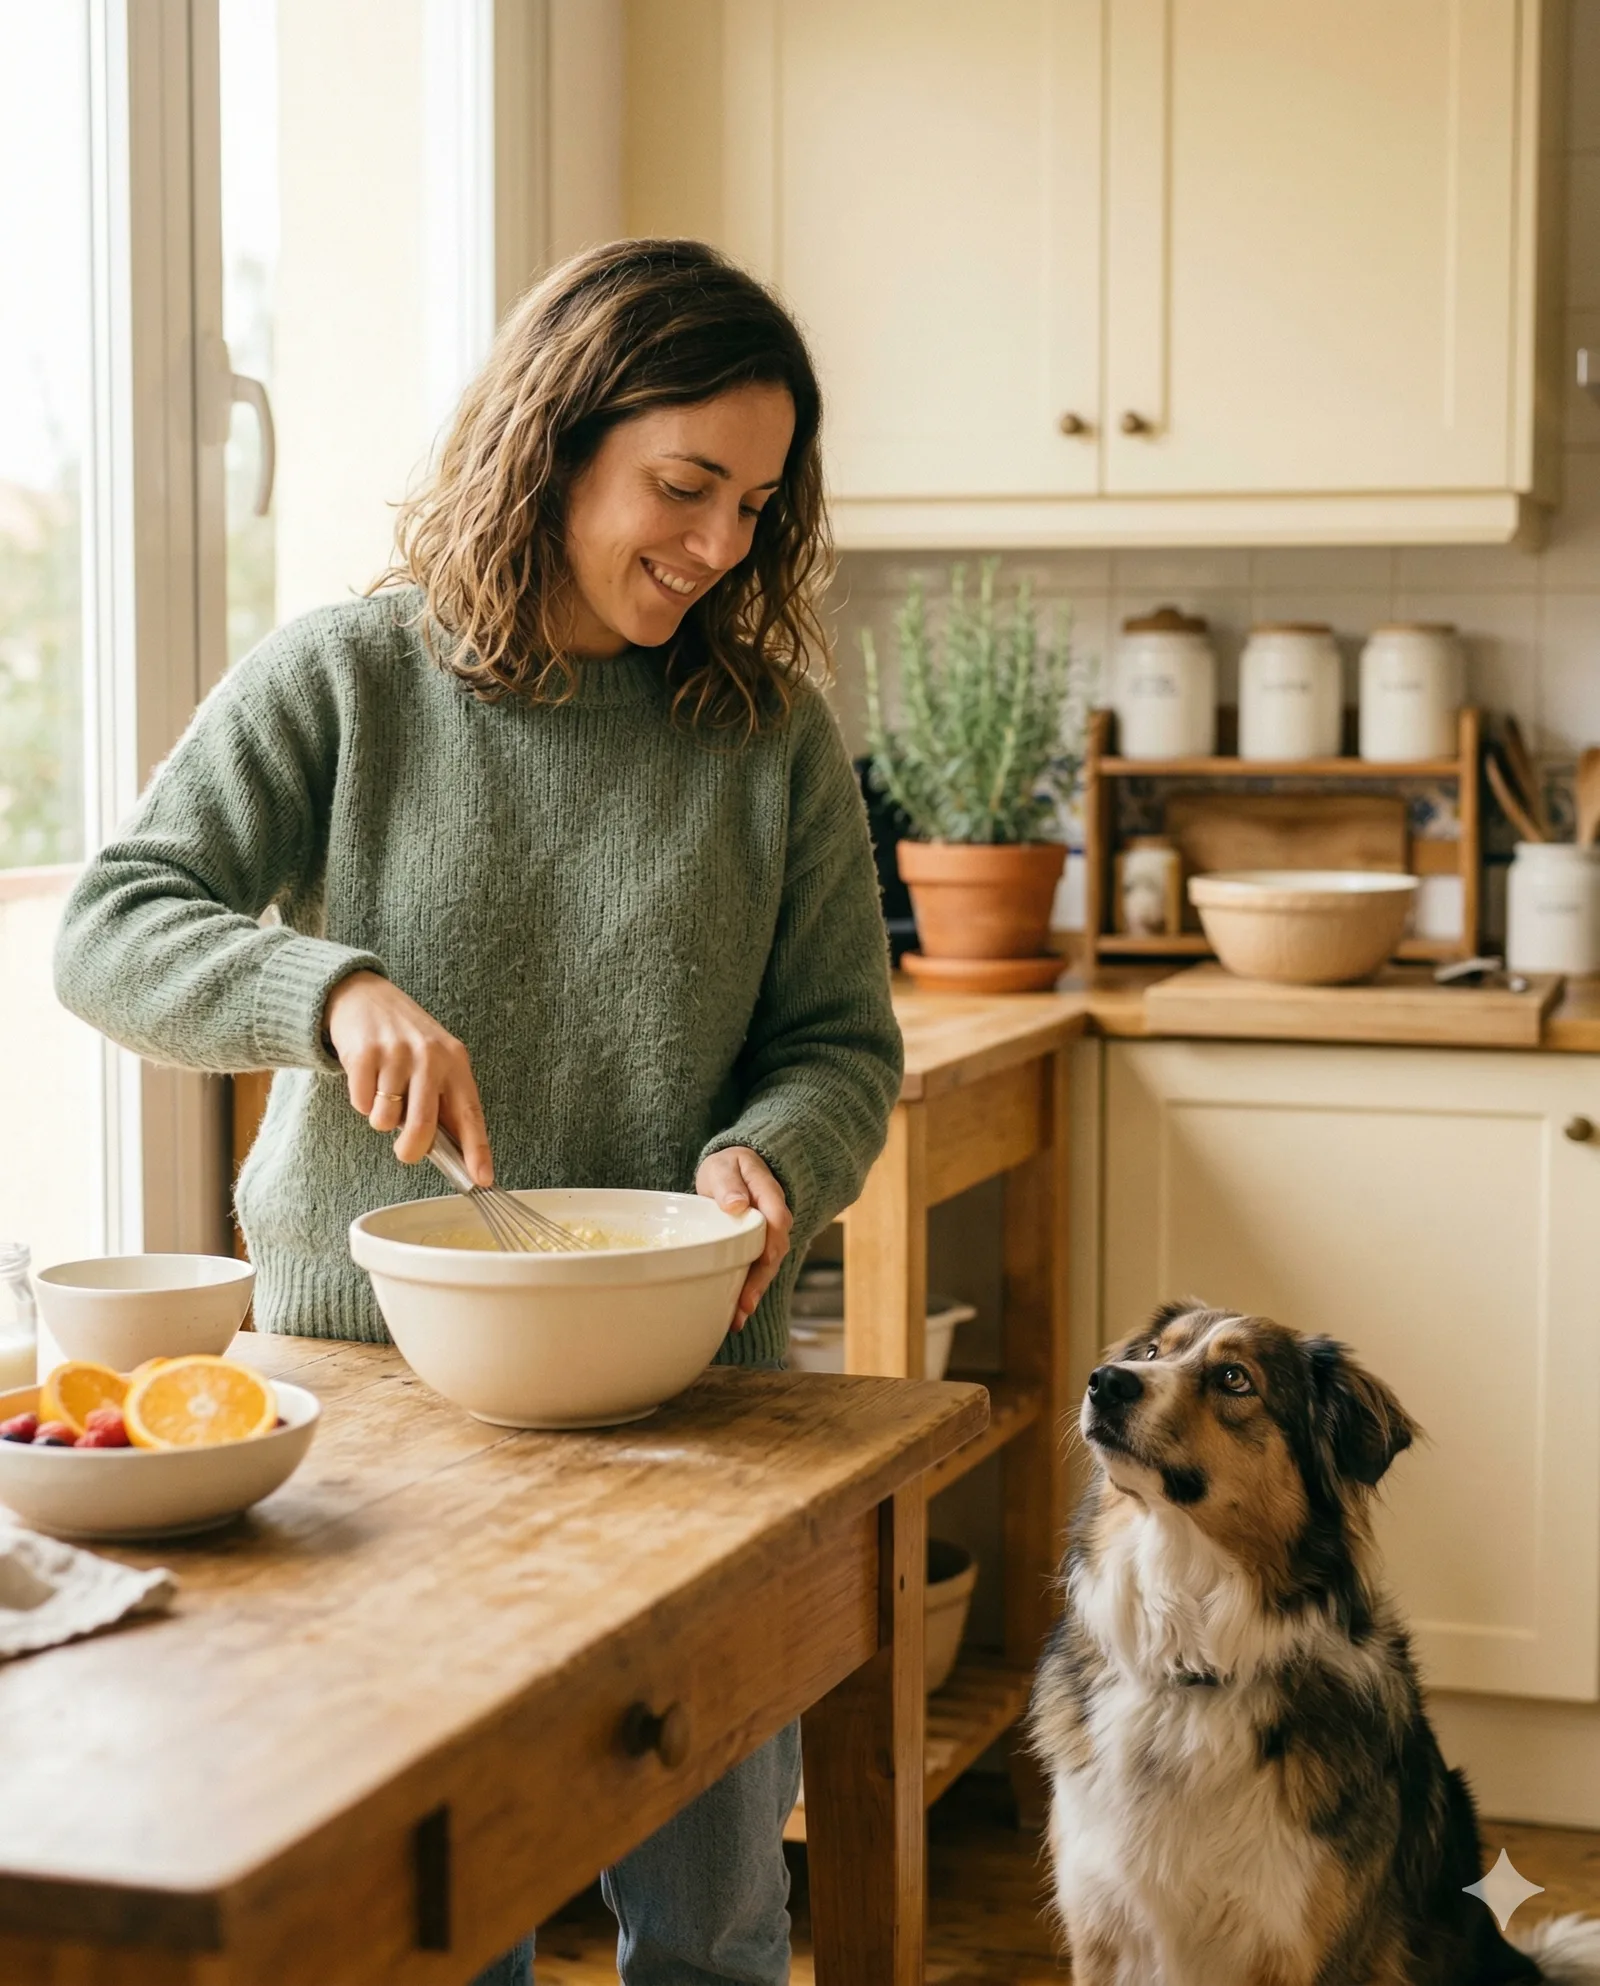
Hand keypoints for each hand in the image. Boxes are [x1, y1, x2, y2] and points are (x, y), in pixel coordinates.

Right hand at [323, 971, 493, 1185]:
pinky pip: (361, 1105)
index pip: (470, 1114)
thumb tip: (453, 1155)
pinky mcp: (364, 1054)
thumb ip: (444, 1101)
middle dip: (412, 1150)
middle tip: (406, 1151)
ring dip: (381, 1117)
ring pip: (385, 1120)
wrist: (365, 997)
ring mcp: (397, 1054)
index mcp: (456, 1063)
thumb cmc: (406, 1042)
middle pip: (423, 1128)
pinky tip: (367, 1079)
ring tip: (385, 1091)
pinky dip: (361, 1101)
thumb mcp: (436, 1062)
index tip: (483, 1179)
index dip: (477, 1150)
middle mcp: (430, 1057)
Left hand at [695, 1146, 792, 1329]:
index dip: (773, 1238)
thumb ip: (729, 1184)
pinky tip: (735, 1315)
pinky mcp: (757, 1251)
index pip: (777, 1216)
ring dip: (755, 1291)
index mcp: (768, 1192)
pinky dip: (748, 1292)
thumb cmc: (727, 1169)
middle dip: (762, 1277)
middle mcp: (773, 1218)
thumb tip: (736, 1204)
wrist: (733, 1172)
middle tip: (747, 1301)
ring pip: (768, 1266)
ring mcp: (768, 1236)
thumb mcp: (723, 1168)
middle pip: (775, 1249)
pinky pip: (757, 1271)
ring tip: (739, 1316)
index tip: (766, 1257)